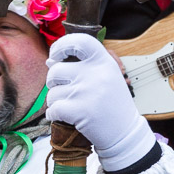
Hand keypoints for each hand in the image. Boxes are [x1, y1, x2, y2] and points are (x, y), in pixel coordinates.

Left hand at [46, 33, 154, 171]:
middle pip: (55, 70)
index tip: (55, 55)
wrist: (124, 132)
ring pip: (52, 92)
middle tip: (65, 90)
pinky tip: (67, 116)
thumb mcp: (104, 77)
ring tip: (72, 106)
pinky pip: (53, 108)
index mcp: (104, 62)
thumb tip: (50, 61)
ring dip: (56, 101)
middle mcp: (95, 73)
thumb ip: (80, 66)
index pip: (79, 40)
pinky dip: (54, 114)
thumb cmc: (111, 103)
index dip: (61, 45)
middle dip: (53, 82)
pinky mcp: (79, 110)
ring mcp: (86, 91)